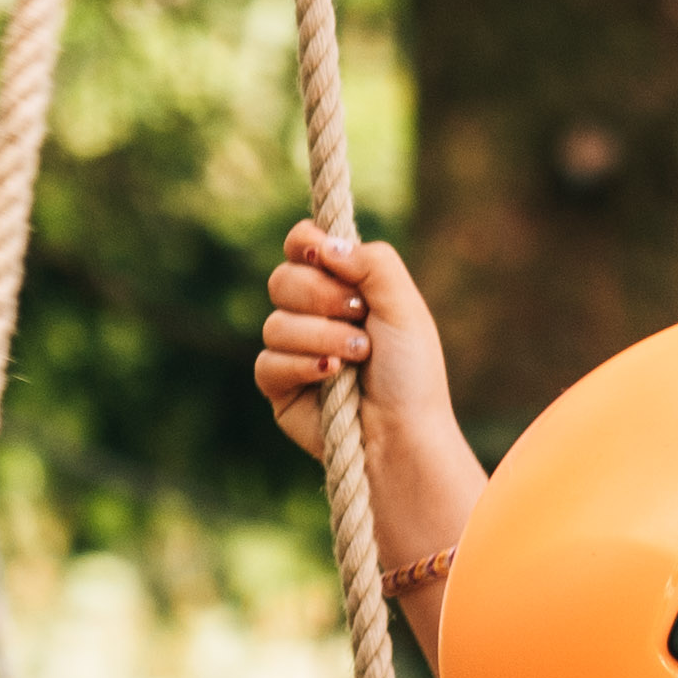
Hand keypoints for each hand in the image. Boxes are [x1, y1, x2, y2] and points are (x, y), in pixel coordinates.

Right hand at [258, 223, 453, 468]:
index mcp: (342, 285)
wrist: (403, 434)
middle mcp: (313, 313)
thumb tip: (324, 244)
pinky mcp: (279, 387)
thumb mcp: (404, 306)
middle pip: (281, 279)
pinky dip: (302, 366)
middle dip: (320, 296)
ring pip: (274, 323)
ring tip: (358, 357)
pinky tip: (331, 377)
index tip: (324, 257)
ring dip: (321, 337)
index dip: (306, 243)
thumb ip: (371, 262)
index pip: (302, 244)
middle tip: (358, 316)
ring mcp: (293, 350)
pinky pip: (267, 362)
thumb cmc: (410, 373)